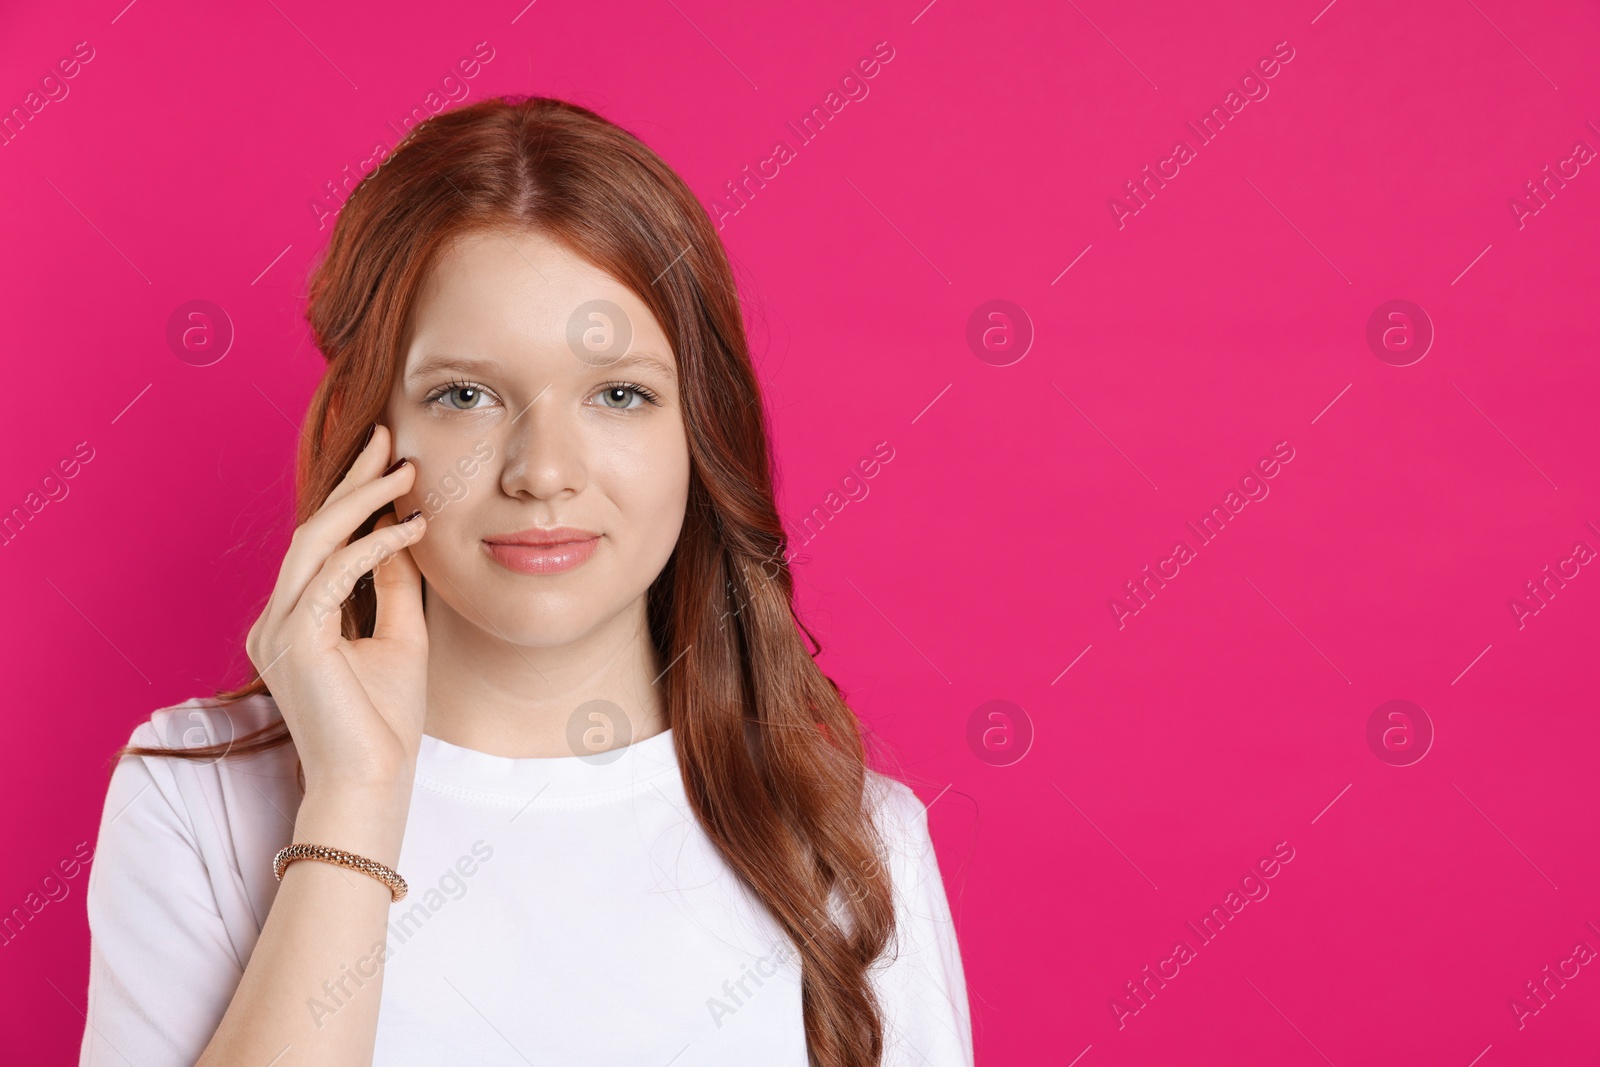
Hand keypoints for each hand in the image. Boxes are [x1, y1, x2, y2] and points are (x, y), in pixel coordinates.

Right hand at [245, 424, 429, 796]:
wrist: (372, 784)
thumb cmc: (385, 723)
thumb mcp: (400, 637)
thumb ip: (394, 585)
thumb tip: (402, 532)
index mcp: (294, 620)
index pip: (321, 544)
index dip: (352, 496)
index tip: (388, 459)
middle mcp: (275, 620)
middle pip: (312, 531)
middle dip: (353, 481)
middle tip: (390, 440)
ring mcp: (278, 629)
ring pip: (316, 543)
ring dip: (364, 502)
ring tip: (407, 472)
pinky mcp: (294, 640)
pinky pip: (334, 575)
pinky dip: (374, 546)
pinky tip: (411, 528)